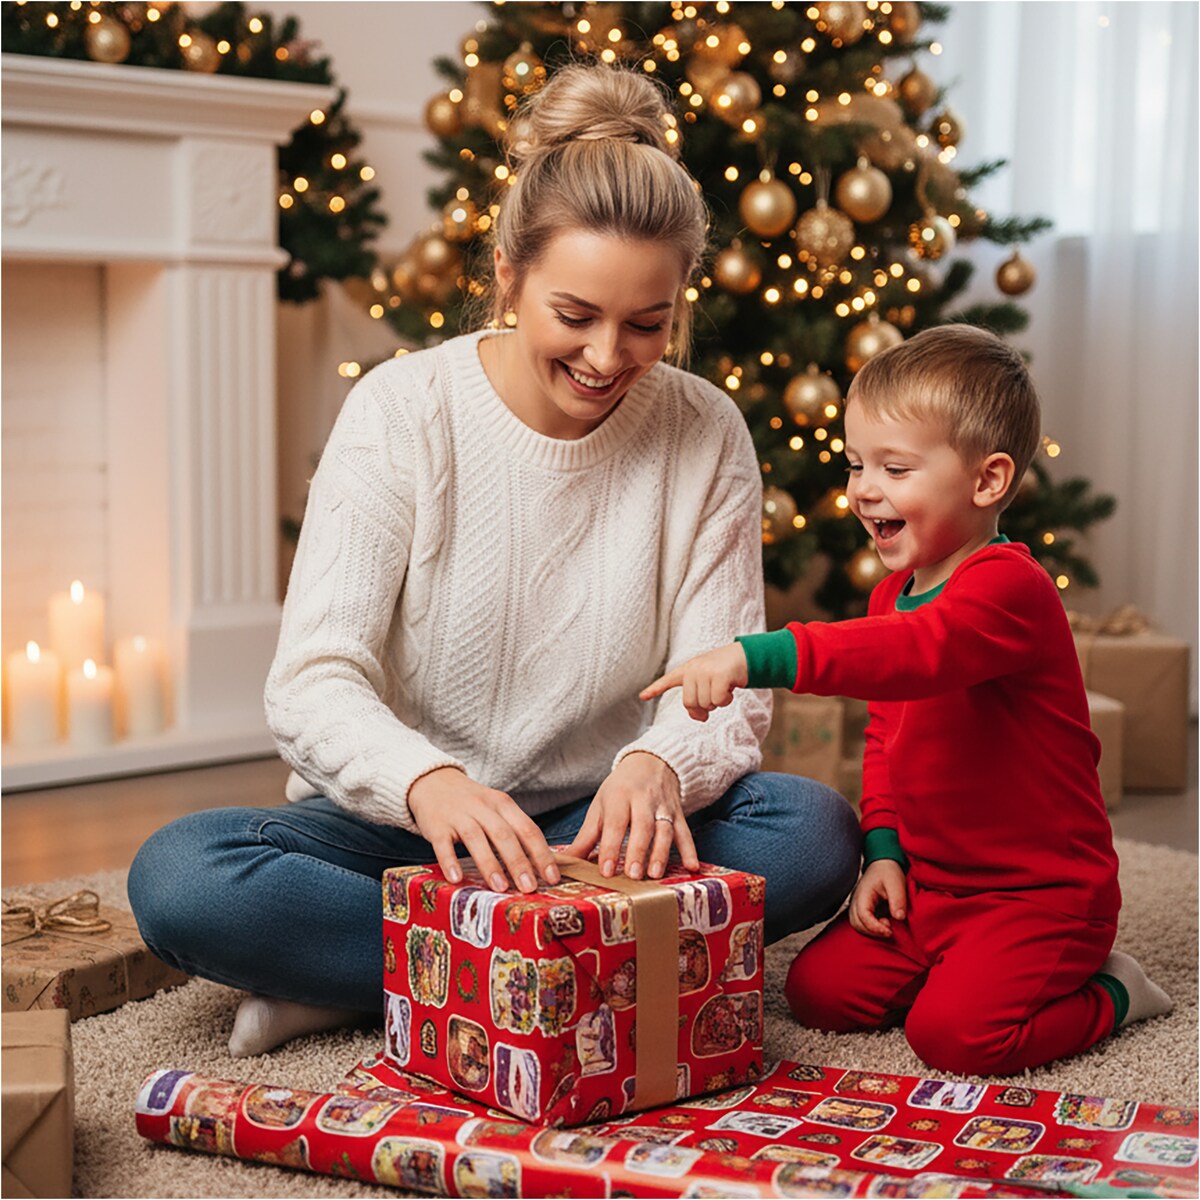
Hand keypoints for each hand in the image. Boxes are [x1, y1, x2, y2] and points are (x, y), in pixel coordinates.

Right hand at [407, 767, 560, 894]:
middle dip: (519, 862)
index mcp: (503, 804)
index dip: (541, 854)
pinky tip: (456, 879)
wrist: (433, 782)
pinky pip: (443, 844)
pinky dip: (450, 861)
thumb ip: (514, 831)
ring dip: (489, 864)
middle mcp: (483, 807)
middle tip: (529, 887)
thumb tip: (538, 867)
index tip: (552, 878)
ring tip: (500, 888)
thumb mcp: (496, 808)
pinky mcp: (437, 825)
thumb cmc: (472, 803)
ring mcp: (459, 815)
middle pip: (504, 834)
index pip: (528, 829)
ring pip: (476, 838)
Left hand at [564, 752, 698, 880]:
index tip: (607, 870)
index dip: (611, 847)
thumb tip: (566, 862)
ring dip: (661, 852)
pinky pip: (686, 832)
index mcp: (619, 796)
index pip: (615, 823)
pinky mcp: (679, 814)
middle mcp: (643, 800)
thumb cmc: (620, 789)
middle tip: (633, 875)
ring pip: (665, 830)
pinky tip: (692, 867)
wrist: (651, 762)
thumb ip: (586, 836)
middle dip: (638, 851)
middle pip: (642, 826)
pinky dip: (690, 849)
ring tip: (655, 875)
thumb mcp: (600, 805)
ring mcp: (663, 807)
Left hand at [639, 643, 748, 721]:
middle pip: (690, 703)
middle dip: (704, 706)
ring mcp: (706, 671)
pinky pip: (719, 700)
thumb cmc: (726, 672)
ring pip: (706, 704)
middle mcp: (693, 669)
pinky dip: (726, 700)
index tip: (642, 696)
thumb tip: (699, 717)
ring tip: (723, 688)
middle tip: (715, 697)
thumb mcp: (708, 680)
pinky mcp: (719, 675)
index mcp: (688, 669)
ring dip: (718, 701)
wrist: (745, 655)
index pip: (668, 680)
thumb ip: (698, 696)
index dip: (654, 689)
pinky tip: (730, 689)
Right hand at [848, 859, 906, 938]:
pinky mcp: (861, 908)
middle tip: (889, 931)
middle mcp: (856, 900)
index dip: (875, 927)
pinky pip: (861, 922)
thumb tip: (899, 918)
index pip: (863, 916)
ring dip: (871, 931)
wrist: (883, 863)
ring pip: (857, 925)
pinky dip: (871, 928)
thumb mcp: (896, 883)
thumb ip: (897, 900)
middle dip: (873, 931)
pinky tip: (884, 923)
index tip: (890, 931)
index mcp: (863, 894)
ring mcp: (857, 904)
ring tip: (887, 927)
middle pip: (856, 923)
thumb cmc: (888, 871)